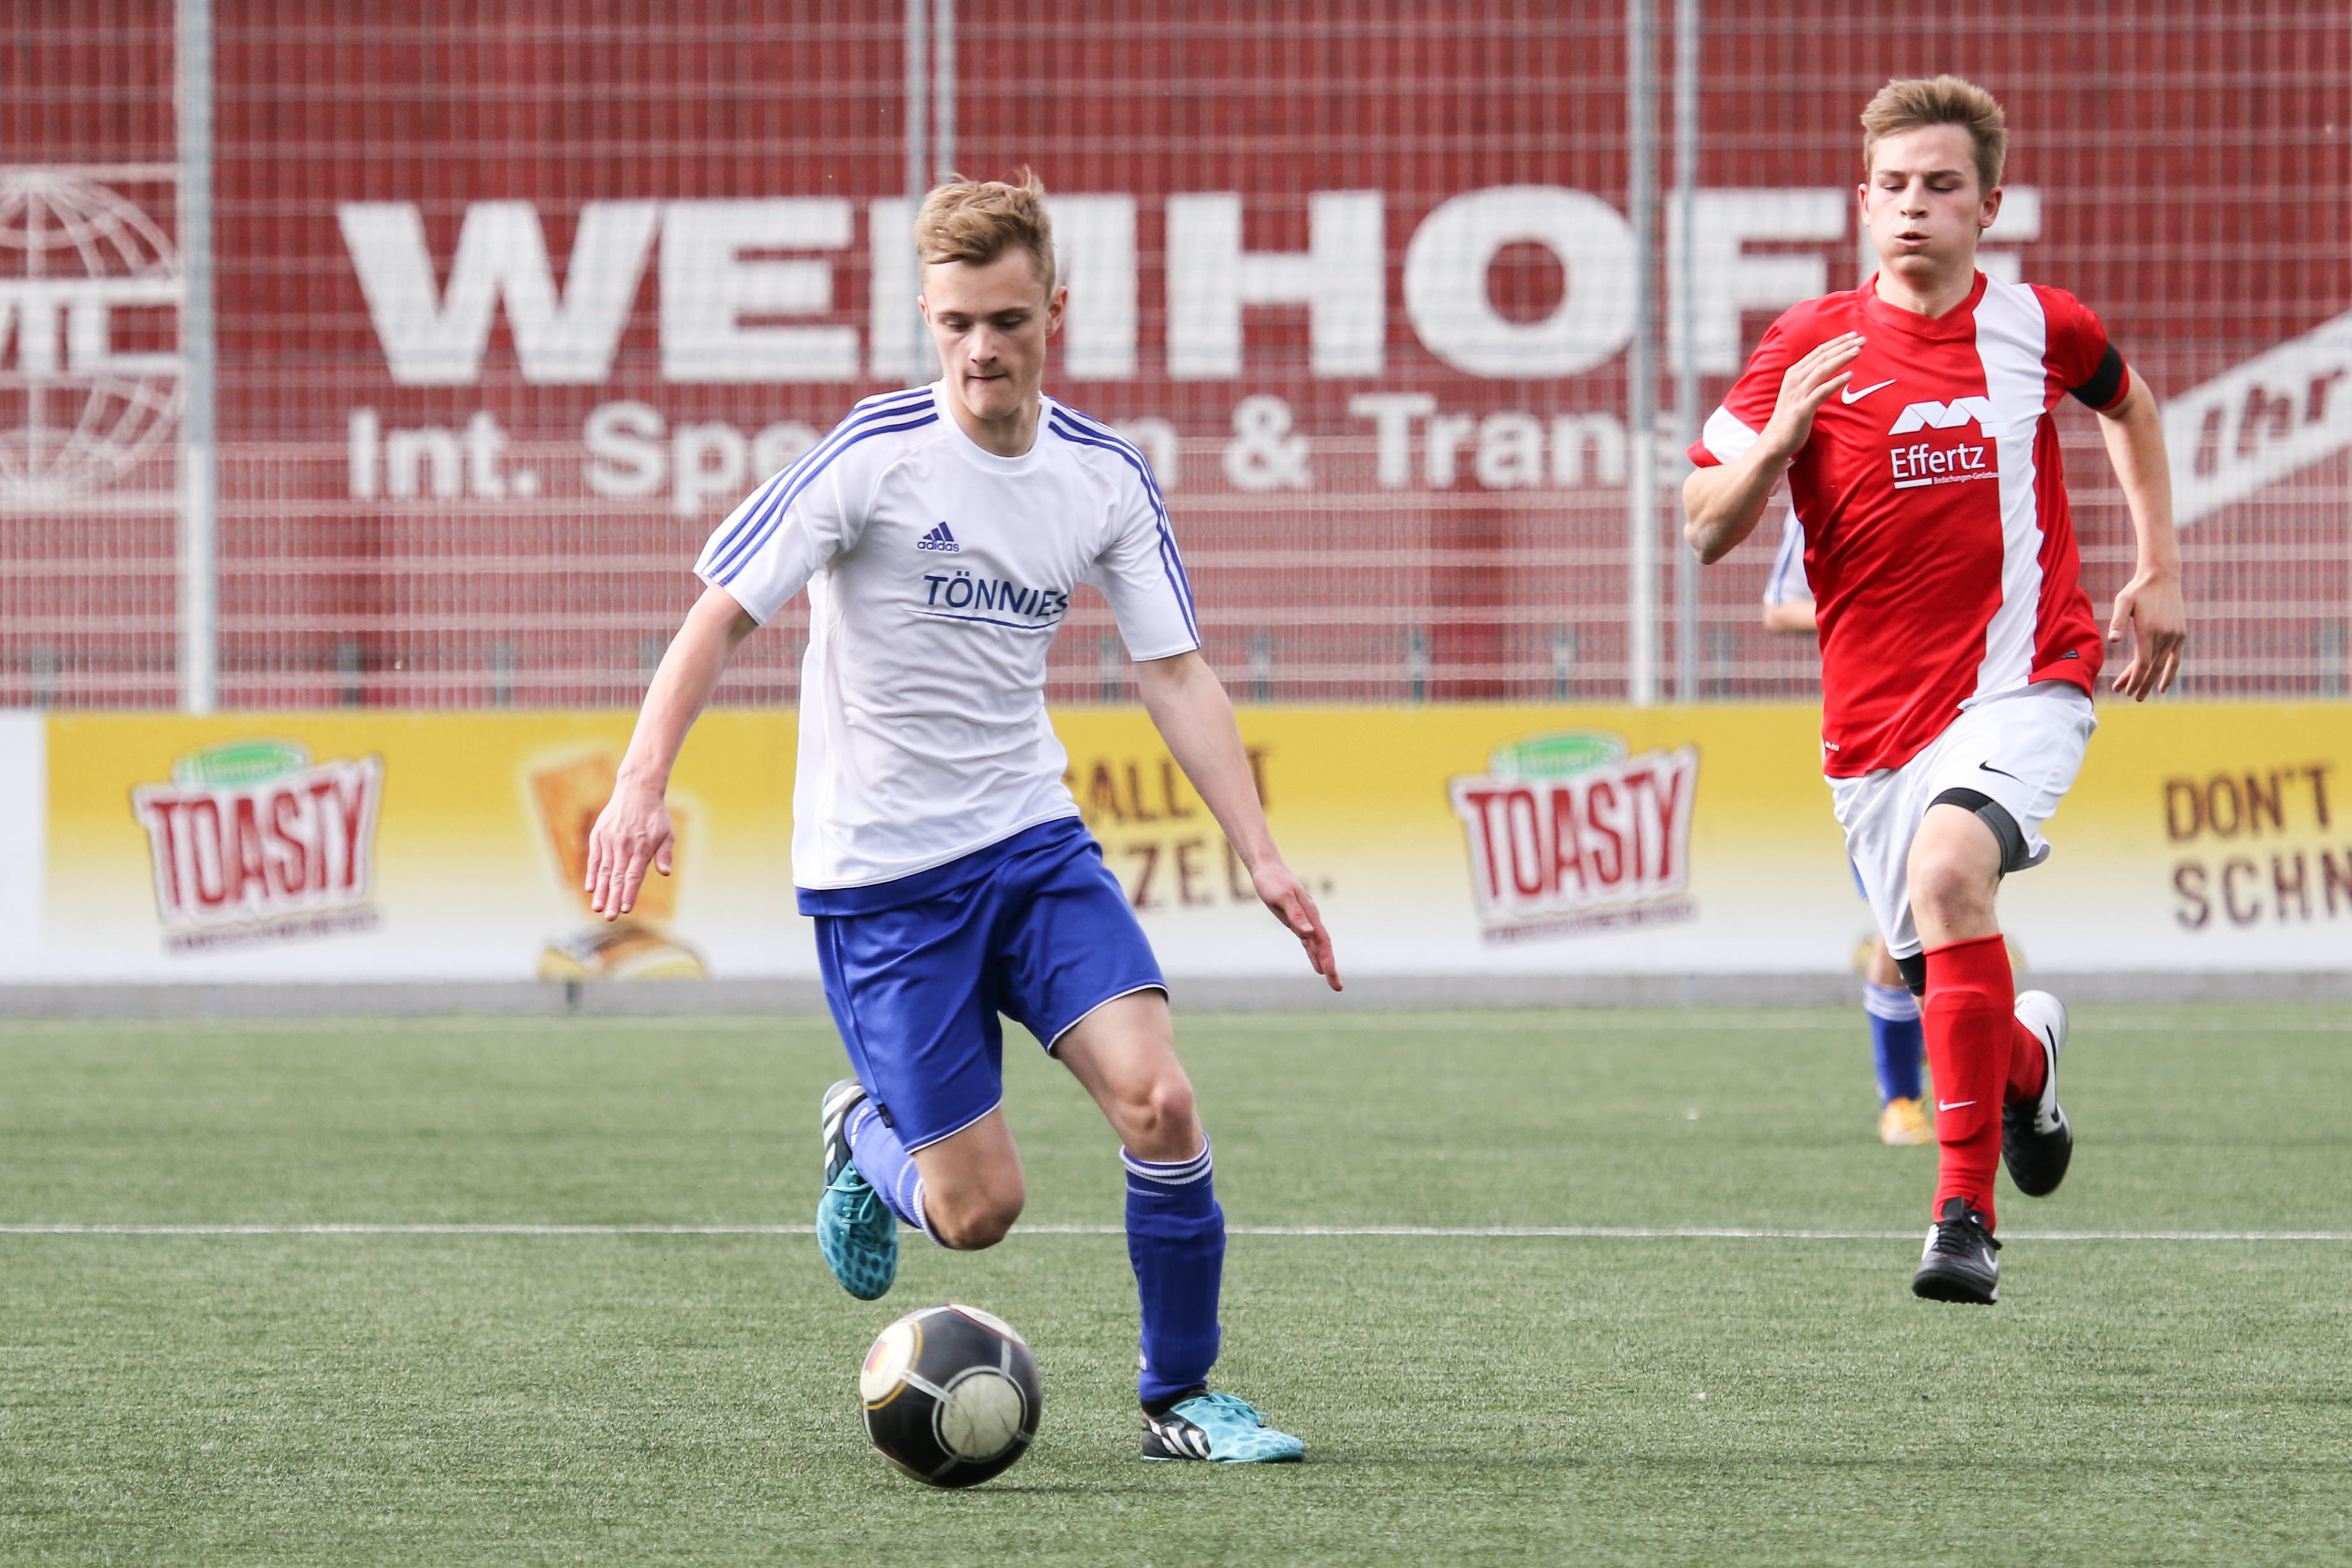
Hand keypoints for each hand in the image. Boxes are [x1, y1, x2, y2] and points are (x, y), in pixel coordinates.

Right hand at [585, 775, 673, 918]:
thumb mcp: (667, 833)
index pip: (634, 876)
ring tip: (597, 908)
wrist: (637, 791)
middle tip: (610, 917)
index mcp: (642, 847)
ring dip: (600, 891)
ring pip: (604, 870)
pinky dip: (592, 874)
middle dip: (614, 898)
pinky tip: (590, 889)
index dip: (629, 893)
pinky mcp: (598, 835)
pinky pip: (594, 858)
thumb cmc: (655, 816)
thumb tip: (666, 873)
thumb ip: (665, 854)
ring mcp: (609, 840)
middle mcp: (624, 845)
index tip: (626, 909)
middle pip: (618, 877)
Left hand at [1249, 859, 1341, 991]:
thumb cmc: (1272, 882)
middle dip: (1331, 967)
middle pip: (1324, 947)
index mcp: (1309, 914)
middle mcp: (1311, 919)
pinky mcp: (1296, 922)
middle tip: (1338, 988)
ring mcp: (1304, 921)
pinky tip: (1317, 967)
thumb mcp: (1281, 897)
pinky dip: (1313, 955)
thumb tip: (1308, 933)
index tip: (1330, 975)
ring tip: (1333, 982)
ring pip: (1317, 947)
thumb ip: (1296, 915)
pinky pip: (1308, 943)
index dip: (1328, 959)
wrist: (1268, 869)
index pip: (1322, 941)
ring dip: (1325, 964)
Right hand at [1758, 332, 1863, 460]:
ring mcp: (1798, 394)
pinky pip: (1822, 391)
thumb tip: (1830, 369)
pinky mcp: (1802, 408)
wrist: (1775, 440)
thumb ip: (1811, 379)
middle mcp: (1794, 380)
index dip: (1836, 342)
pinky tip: (1849, 376)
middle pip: (1822, 357)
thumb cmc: (1790, 417)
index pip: (1818, 352)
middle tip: (1862, 339)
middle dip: (1843, 346)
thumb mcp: (1799, 392)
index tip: (1853, 335)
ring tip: (1858, 351)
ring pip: (1822, 370)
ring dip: (1841, 359)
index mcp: (1794, 374)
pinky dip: (1836, 382)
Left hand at [2107, 567, 2185, 699]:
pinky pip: (2176, 659)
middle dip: (2140, 684)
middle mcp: (2165, 635)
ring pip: (2162, 665)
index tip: (2123, 690)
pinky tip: (2163, 687)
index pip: (2141, 662)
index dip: (2133, 678)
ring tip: (2142, 696)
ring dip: (2152, 681)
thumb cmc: (2138, 590)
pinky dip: (2170, 673)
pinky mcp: (2181, 634)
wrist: (2162, 577)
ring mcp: (2175, 635)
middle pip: (2151, 667)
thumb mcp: (2123, 602)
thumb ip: (2117, 622)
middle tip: (2130, 697)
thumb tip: (2113, 641)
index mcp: (2149, 630)